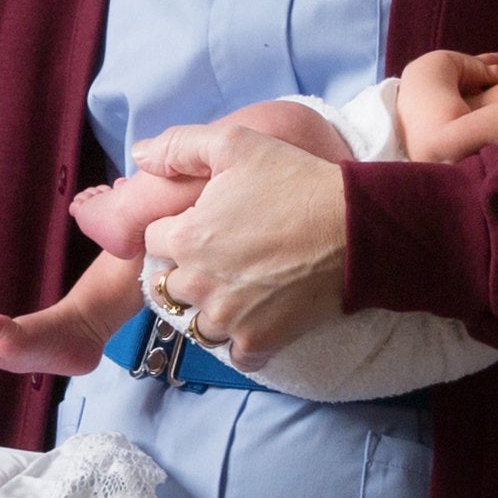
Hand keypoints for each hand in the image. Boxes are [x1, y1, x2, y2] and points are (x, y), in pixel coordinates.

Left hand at [133, 121, 352, 360]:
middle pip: (168, 285)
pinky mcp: (258, 342)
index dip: (176, 228)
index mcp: (185, 238)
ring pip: (195, 322)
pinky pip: (233, 353)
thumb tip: (139, 156)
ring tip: (240, 288)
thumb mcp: (236, 143)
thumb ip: (179, 146)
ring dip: (210, 309)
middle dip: (186, 271)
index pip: (152, 239)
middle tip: (223, 256)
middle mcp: (198, 283)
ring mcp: (227, 317)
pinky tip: (256, 319)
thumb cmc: (297, 182)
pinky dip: (241, 342)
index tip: (205, 223)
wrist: (358, 229)